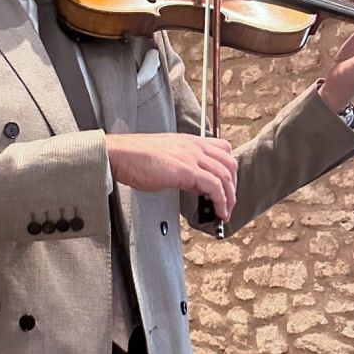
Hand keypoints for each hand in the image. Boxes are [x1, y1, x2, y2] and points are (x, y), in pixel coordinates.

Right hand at [106, 132, 236, 221]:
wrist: (120, 155)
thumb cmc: (134, 157)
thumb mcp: (165, 156)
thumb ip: (181, 165)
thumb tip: (190, 182)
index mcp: (189, 141)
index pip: (223, 150)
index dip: (228, 169)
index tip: (226, 186)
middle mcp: (194, 146)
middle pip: (229, 163)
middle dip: (233, 186)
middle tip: (229, 202)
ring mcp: (192, 157)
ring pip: (225, 176)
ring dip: (230, 197)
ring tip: (225, 212)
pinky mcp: (187, 171)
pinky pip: (215, 187)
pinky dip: (221, 202)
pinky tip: (218, 212)